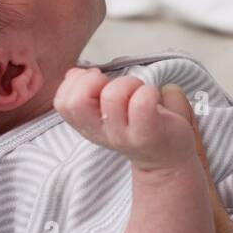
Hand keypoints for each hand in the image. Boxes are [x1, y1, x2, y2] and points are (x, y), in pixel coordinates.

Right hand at [54, 68, 196, 170]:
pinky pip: (141, 102)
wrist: (170, 160)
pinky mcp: (148, 133)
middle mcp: (102, 133)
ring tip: (140, 92)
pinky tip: (154, 99)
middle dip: (93, 80)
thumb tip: (75, 73)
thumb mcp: (107, 109)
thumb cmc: (141, 125)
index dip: (77, 83)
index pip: (63, 103)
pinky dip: (150, 92)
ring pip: (112, 95)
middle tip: (114, 86)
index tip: (98, 82)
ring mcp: (124, 135)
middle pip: (76, 102)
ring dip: (130, 83)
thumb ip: (87, 90)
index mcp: (89, 126)